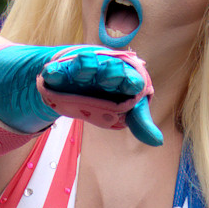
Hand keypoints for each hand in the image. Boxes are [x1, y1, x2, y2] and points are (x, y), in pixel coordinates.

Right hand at [35, 44, 159, 145]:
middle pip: (109, 70)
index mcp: (124, 79)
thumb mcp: (123, 110)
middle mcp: (105, 71)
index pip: (131, 79)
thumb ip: (139, 122)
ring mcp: (83, 70)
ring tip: (84, 65)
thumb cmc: (105, 95)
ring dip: (85, 66)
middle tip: (112, 75)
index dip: (132, 82)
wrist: (73, 85)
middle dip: (111, 72)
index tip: (136, 86)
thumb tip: (158, 142)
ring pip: (85, 66)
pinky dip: (55, 72)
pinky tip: (51, 73)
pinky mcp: (62, 70)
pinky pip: (58, 71)